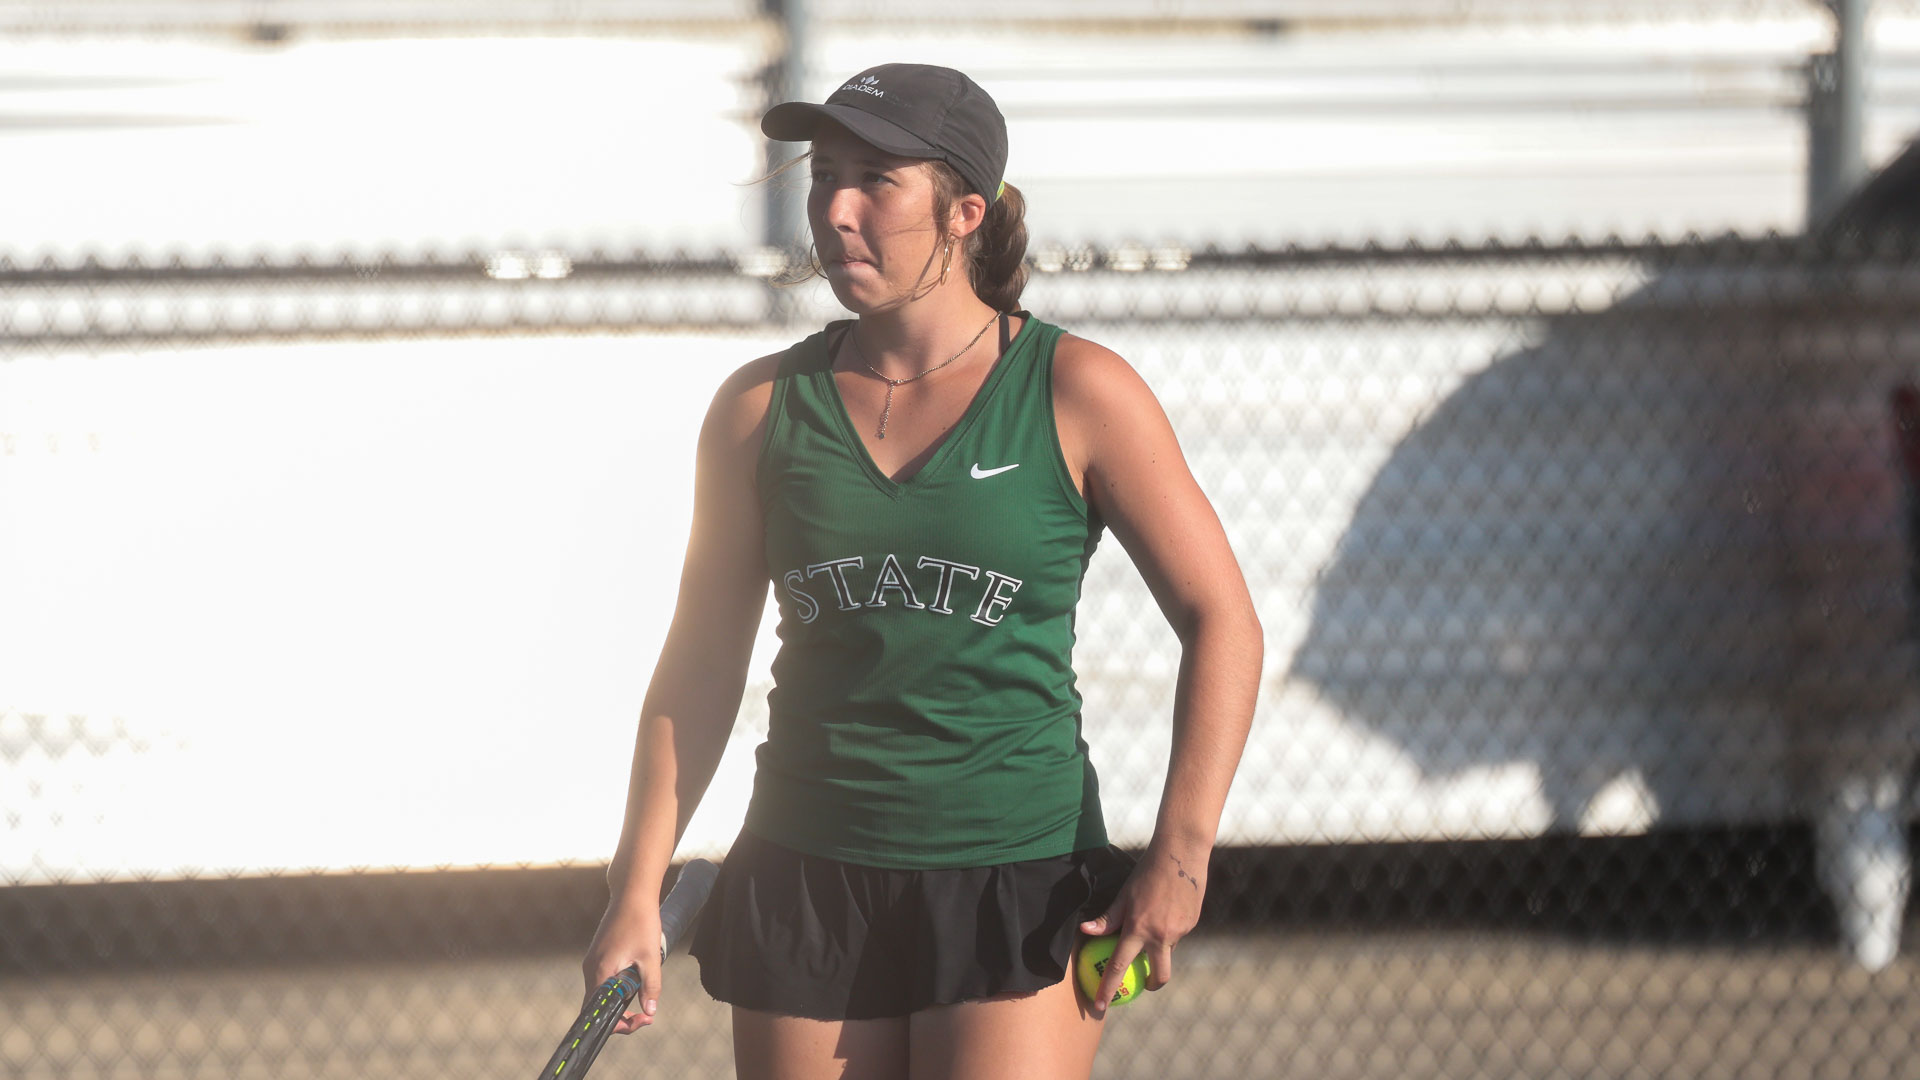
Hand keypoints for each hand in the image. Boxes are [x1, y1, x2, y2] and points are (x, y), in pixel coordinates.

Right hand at [581, 894, 663, 1033]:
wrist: (631, 893)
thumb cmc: (641, 921)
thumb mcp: (651, 957)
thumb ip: (650, 986)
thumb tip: (650, 1011)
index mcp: (600, 971)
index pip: (597, 1012)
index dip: (617, 1024)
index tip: (640, 1021)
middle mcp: (590, 968)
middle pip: (599, 1005)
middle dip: (621, 1015)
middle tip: (646, 1015)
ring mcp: (592, 961)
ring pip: (602, 992)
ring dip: (621, 1000)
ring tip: (644, 996)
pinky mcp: (598, 955)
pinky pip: (604, 980)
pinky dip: (618, 987)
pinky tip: (635, 980)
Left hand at [1077, 842, 1206, 1014]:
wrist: (1181, 854)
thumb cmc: (1146, 873)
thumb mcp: (1124, 895)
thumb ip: (1108, 918)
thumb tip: (1085, 931)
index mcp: (1138, 928)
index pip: (1118, 966)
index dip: (1108, 988)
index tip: (1101, 1006)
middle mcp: (1160, 935)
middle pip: (1159, 975)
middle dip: (1151, 984)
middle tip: (1144, 981)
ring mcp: (1179, 931)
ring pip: (1168, 950)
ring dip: (1160, 946)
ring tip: (1156, 921)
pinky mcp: (1192, 924)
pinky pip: (1177, 935)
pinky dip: (1170, 929)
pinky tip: (1168, 908)